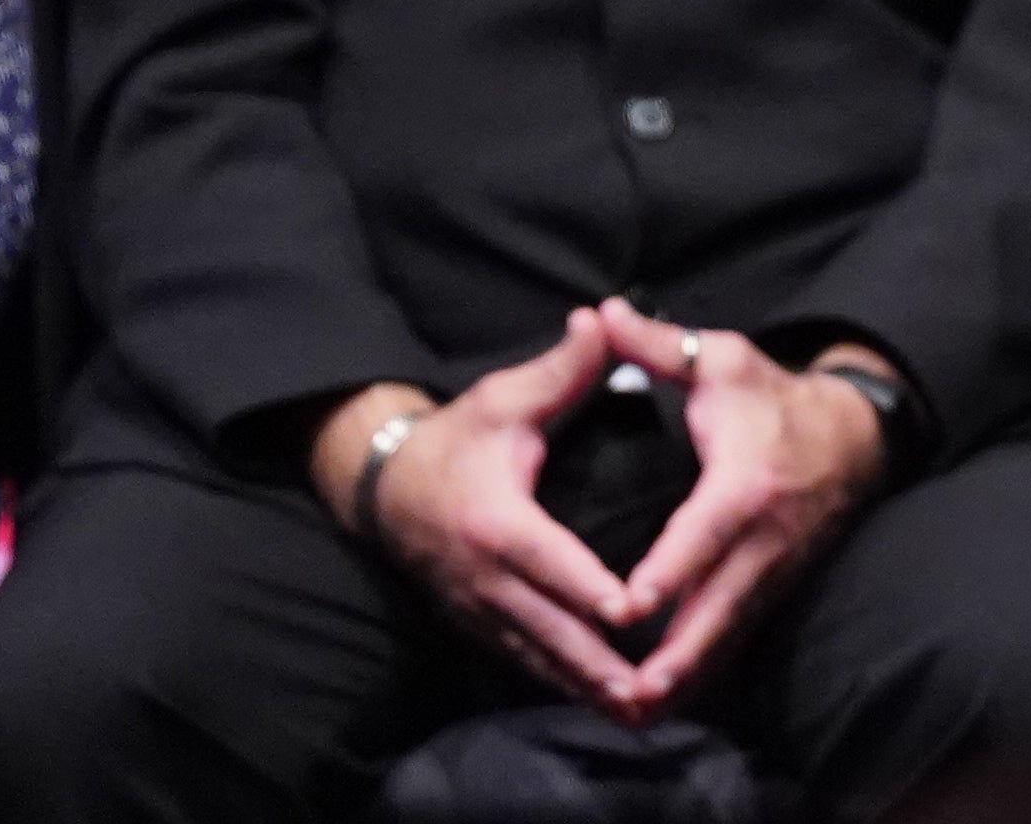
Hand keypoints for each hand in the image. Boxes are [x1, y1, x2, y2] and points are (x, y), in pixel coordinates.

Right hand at [321, 311, 643, 704]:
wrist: (383, 483)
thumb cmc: (456, 436)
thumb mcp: (504, 398)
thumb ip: (561, 369)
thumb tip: (602, 321)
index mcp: (497, 520)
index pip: (551, 561)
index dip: (589, 589)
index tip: (630, 614)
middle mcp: (484, 575)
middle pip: (547, 628)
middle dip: (597, 661)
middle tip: (647, 687)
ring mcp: (476, 607)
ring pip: (535, 656)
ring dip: (581, 684)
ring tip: (632, 709)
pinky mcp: (474, 623)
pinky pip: (519, 660)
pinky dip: (556, 681)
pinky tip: (594, 701)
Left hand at [597, 301, 889, 711]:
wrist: (853, 436)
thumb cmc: (772, 396)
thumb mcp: (722, 359)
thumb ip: (657, 346)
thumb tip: (598, 315)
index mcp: (743, 482)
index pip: (700, 534)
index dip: (667, 573)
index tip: (626, 608)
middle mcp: (763, 537)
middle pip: (717, 608)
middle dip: (674, 656)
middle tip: (629, 694)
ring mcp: (773, 570)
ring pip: (728, 635)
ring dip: (687, 677)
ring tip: (637, 714)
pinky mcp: (775, 589)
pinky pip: (737, 637)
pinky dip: (704, 670)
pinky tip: (668, 701)